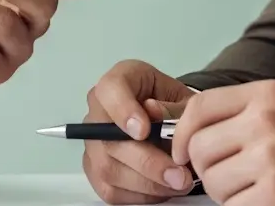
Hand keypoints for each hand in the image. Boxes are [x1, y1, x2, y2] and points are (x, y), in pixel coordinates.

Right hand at [81, 59, 198, 203]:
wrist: (169, 119)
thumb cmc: (173, 106)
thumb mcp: (182, 98)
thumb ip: (171, 107)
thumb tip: (155, 115)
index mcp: (120, 79)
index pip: (110, 90)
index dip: (123, 110)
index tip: (143, 131)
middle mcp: (99, 108)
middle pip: (108, 138)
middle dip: (147, 161)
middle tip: (178, 175)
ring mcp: (92, 140)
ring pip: (108, 168)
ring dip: (147, 183)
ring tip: (178, 184)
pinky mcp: (94, 168)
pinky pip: (110, 189)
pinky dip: (139, 195)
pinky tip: (161, 189)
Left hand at [171, 81, 274, 205]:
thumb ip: (250, 113)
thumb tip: (204, 132)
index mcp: (266, 95)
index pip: (200, 108)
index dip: (182, 134)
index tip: (183, 151)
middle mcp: (263, 120)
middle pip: (200, 148)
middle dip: (208, 170)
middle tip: (230, 180)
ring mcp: (269, 157)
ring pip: (214, 182)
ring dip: (228, 194)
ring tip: (257, 192)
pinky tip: (267, 204)